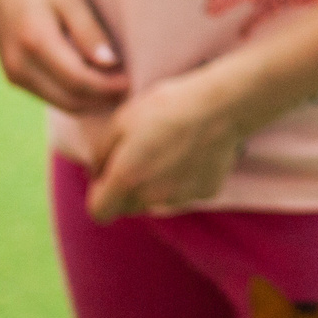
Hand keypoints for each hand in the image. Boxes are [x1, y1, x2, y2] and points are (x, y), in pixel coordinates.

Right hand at [0, 0, 128, 112]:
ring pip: (60, 102)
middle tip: (130, 88)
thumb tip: (111, 64)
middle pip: (69, 99)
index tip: (132, 81)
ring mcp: (14, 74)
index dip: (108, 87)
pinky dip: (74, 96)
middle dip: (102, 99)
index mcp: (35, 41)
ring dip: (90, 102)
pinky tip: (94, 84)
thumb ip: (88, 32)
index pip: (78, 80)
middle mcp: (20, 64)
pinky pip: (49, 96)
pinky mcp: (14, 77)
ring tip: (116, 87)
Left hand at [85, 70, 246, 220]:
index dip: (100, 196)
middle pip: (128, 207)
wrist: (220, 105)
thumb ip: (101, 153)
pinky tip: (192, 152)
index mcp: (126, 179)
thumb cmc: (166, 106)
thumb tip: (98, 173)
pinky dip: (184, 179)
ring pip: (156, 201)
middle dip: (127, 189)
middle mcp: (151, 197)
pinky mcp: (205, 193)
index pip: (99, 212)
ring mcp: (181, 198)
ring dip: (155, 185)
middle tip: (140, 156)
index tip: (107, 178)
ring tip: (170, 150)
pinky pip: (186, 192)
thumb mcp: (121, 120)